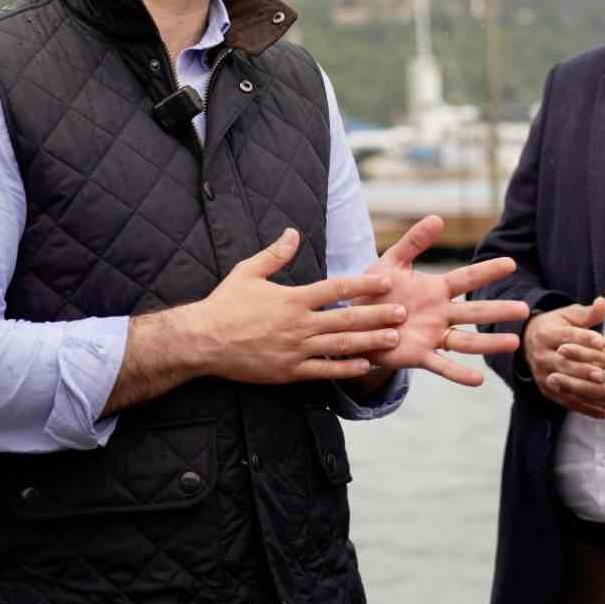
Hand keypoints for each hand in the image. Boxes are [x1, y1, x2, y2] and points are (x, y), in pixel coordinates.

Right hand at [189, 228, 409, 384]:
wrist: (203, 341)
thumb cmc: (224, 304)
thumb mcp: (248, 272)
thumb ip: (275, 254)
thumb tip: (293, 232)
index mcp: (293, 298)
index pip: (336, 288)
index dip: (363, 284)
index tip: (386, 281)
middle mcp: (299, 324)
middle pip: (347, 318)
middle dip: (377, 314)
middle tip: (402, 311)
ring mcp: (296, 350)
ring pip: (341, 345)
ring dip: (370, 341)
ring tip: (394, 338)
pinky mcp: (289, 371)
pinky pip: (324, 370)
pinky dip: (346, 368)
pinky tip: (365, 365)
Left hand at [358, 215, 527, 386]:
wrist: (354, 323)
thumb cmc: (375, 291)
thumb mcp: (390, 262)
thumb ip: (413, 242)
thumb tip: (438, 218)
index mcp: (435, 289)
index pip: (465, 279)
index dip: (486, 271)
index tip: (510, 263)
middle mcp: (440, 313)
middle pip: (474, 311)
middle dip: (498, 310)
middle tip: (525, 309)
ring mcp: (433, 336)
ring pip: (466, 341)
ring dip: (489, 343)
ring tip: (514, 343)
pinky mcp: (420, 356)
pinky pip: (442, 366)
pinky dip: (459, 374)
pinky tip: (478, 380)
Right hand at [523, 298, 604, 417]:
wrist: (527, 342)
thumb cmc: (555, 326)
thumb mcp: (567, 316)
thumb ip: (587, 313)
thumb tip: (603, 302)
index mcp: (546, 333)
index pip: (567, 336)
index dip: (584, 339)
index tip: (602, 341)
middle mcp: (541, 355)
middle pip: (564, 363)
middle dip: (583, 369)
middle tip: (602, 374)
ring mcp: (543, 374)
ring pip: (565, 384)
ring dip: (585, 391)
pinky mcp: (546, 389)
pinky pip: (566, 401)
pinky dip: (585, 408)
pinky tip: (604, 413)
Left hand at [551, 327, 604, 419]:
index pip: (600, 359)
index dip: (579, 352)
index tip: (562, 346)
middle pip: (594, 387)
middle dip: (570, 381)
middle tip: (550, 375)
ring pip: (602, 402)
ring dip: (580, 394)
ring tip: (561, 388)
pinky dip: (598, 403)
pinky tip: (586, 398)